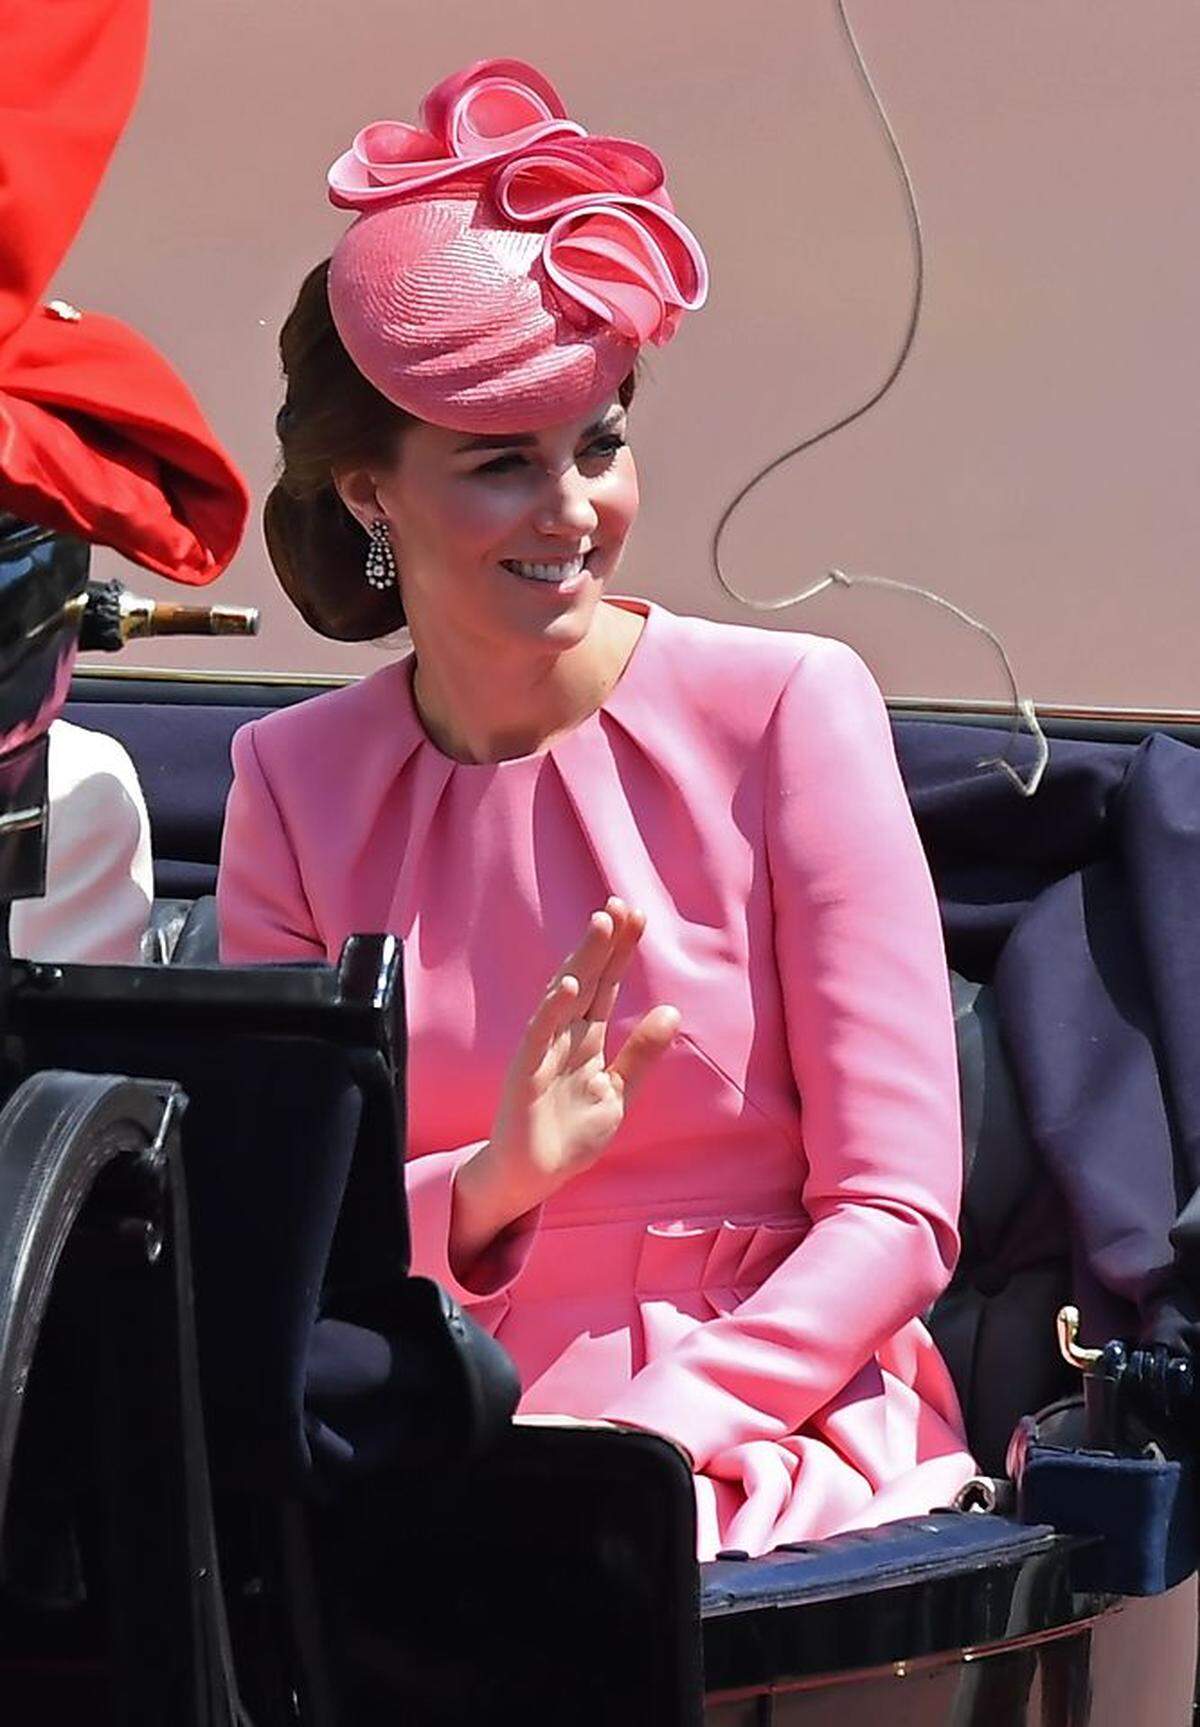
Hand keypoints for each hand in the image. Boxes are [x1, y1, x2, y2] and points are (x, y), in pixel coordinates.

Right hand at [452, 899, 679, 1267]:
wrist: (533, 1177)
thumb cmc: (570, 1134)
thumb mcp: (618, 1092)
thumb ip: (641, 1054)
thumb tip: (672, 1011)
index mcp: (585, 1039)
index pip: (606, 985)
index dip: (619, 952)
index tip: (636, 916)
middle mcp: (562, 1037)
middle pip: (586, 980)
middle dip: (602, 943)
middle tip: (620, 906)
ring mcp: (542, 1052)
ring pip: (564, 996)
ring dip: (582, 960)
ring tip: (601, 925)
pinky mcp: (525, 1074)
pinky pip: (539, 1036)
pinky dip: (553, 1009)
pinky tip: (571, 984)